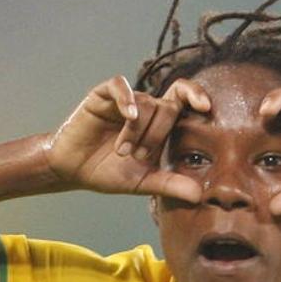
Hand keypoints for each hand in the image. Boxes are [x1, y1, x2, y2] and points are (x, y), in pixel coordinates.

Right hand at [44, 76, 209, 202]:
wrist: (74, 171)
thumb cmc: (110, 173)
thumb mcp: (144, 182)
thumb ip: (171, 184)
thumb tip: (199, 195)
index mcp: (161, 124)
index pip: (185, 100)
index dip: (197, 97)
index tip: (206, 109)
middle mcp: (146, 108)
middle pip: (167, 106)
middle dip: (157, 134)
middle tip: (139, 156)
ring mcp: (125, 100)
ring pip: (146, 101)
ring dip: (137, 130)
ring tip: (122, 151)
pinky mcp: (103, 95)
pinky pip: (120, 86)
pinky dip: (127, 99)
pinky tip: (129, 115)